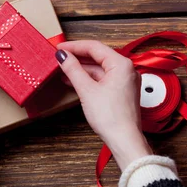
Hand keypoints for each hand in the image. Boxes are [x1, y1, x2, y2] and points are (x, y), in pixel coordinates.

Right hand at [56, 40, 151, 169]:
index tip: (59, 47)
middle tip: (60, 57)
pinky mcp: (122, 91)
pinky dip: (89, 79)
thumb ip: (73, 69)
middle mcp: (127, 70)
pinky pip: (103, 79)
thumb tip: (62, 55)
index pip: (94, 47)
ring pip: (100, 68)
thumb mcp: (87, 90)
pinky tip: (75, 81)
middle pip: (98, 56)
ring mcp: (125, 81)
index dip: (74, 46)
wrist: (124, 140)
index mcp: (121, 64)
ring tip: (63, 70)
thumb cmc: (111, 117)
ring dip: (82, 69)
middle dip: (78, 57)